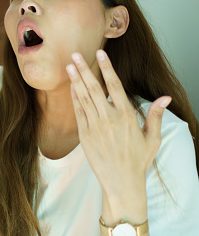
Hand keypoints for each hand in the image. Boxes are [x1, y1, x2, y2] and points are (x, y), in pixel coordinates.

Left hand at [66, 50, 170, 222]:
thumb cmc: (139, 160)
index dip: (107, 68)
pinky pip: (78, 112)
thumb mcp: (152, 138)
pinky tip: (72, 87)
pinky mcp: (84, 135)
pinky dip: (75, 98)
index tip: (100, 54)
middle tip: (76, 54)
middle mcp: (108, 119)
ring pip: (84, 98)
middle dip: (84, 70)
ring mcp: (94, 126)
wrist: (121, 182)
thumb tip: (166, 97)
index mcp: (126, 116)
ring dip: (76, 81)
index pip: (115, 86)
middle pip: (94, 88)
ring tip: (70, 65)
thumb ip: (156, 115)